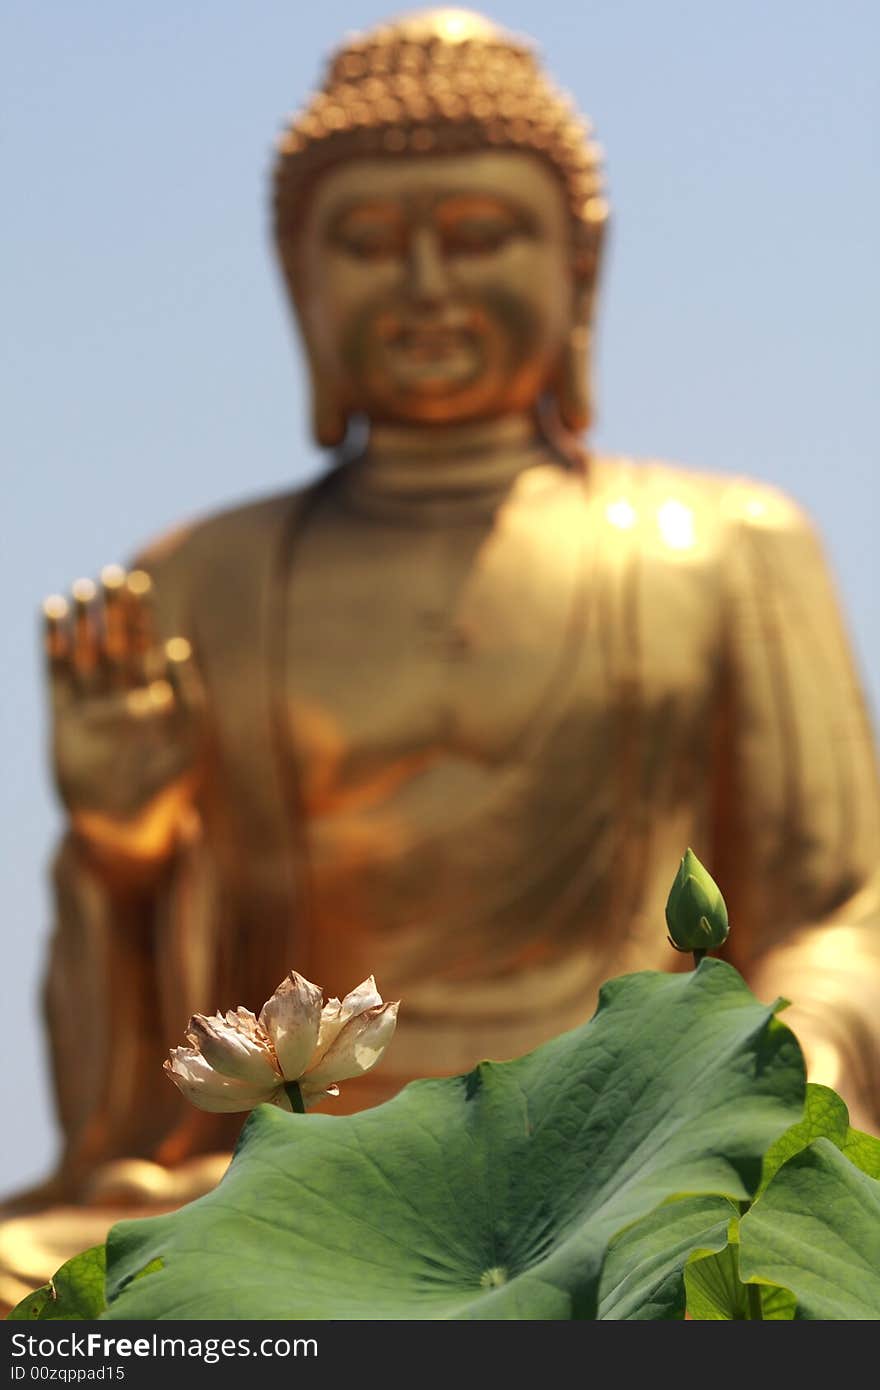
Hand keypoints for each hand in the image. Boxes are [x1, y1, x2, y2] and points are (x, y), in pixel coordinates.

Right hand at [44, 565, 204, 864]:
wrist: (126, 832)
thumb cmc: (167, 793)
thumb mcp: (189, 745)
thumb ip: (190, 699)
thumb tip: (179, 648)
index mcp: (154, 698)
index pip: (147, 646)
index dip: (142, 616)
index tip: (140, 581)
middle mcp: (121, 697)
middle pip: (114, 643)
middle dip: (113, 611)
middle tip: (110, 575)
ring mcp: (91, 707)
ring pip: (84, 654)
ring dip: (82, 623)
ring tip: (79, 590)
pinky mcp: (64, 722)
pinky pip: (57, 676)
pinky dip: (53, 645)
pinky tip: (50, 615)